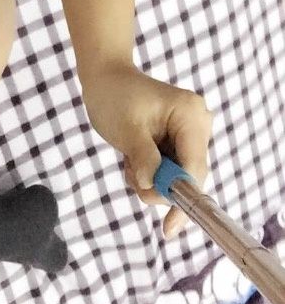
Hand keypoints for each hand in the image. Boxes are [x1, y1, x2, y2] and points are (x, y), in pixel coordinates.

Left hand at [80, 61, 212, 238]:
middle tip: (132, 175)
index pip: (194, 168)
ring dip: (151, 178)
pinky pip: (170, 168)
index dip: (183, 199)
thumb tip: (153, 187)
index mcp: (191, 116)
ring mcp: (190, 133)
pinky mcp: (179, 140)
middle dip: (159, 185)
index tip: (169, 227)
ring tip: (129, 160)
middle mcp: (198, 124)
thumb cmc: (114, 96)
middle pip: (188, 176)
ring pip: (177, 176)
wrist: (105, 77)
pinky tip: (133, 158)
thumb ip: (144, 158)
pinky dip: (150, 171)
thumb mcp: (126, 130)